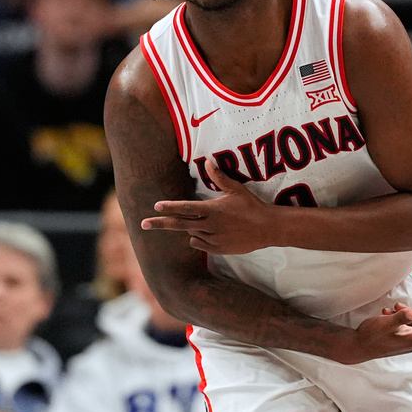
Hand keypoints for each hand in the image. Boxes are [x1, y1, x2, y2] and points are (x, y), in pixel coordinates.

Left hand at [142, 162, 276, 253]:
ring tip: (204, 223)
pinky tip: (208, 234)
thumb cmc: (252, 206)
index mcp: (212, 210)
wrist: (267, 228)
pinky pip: (199, 245)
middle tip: (143, 224)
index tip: (155, 207)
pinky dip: (198, 239)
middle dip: (160, 224)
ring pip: (191, 234)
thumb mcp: (236, 189)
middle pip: (180, 225)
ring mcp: (213, 239)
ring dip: (190, 228)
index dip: (170, 207)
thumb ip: (220, 177)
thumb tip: (209, 162)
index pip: (186, 208)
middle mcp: (210, 226)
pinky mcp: (218, 249)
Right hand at [340, 303, 411, 363]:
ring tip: (389, 312)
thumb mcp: (385, 324)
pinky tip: (386, 315)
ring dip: (405, 310)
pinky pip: (409, 319)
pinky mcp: (405, 335)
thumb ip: (399, 317)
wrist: (358, 346)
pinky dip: (399, 315)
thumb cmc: (372, 336)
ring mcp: (411, 338)